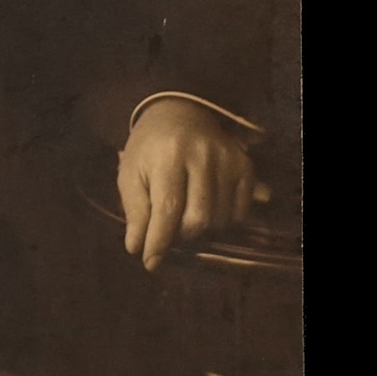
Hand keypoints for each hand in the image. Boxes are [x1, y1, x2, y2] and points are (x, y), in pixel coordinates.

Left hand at [118, 98, 254, 271]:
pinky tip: (206, 207)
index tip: (150, 262)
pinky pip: (239, 212)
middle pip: (198, 219)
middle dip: (180, 235)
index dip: (159, 241)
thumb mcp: (131, 173)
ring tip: (184, 214)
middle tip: (168, 230)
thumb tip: (136, 248)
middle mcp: (202, 155)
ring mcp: (228, 160)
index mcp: (168, 155)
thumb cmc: (149, 147)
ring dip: (200, 228)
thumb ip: (135, 210)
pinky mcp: (245, 166)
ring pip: (219, 219)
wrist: (178, 112)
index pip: (168, 209)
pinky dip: (222, 220)